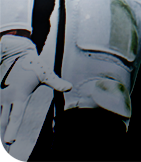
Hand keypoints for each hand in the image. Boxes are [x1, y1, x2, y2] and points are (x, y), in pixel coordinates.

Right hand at [0, 34, 71, 148]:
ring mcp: (0, 96)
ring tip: (3, 145)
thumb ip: (56, 83)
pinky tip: (0, 127)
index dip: (13, 130)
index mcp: (20, 96)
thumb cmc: (33, 64)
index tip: (10, 141)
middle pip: (3, 122)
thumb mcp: (46, 74)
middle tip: (6, 152)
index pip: (17, 116)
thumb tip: (70, 87)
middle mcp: (8, 98)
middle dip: (3, 137)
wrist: (15, 52)